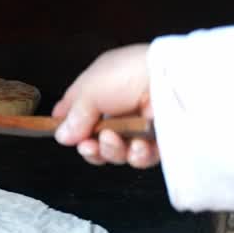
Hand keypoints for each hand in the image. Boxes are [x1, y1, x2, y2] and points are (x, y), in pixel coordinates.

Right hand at [53, 44, 158, 167]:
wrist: (171, 78)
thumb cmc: (127, 74)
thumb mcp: (89, 90)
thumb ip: (74, 116)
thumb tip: (62, 136)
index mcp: (100, 88)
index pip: (78, 111)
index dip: (68, 125)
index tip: (63, 135)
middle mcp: (118, 107)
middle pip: (95, 139)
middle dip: (89, 147)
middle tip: (88, 146)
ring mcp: (139, 125)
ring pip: (116, 152)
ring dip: (111, 150)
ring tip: (113, 140)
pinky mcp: (159, 141)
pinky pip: (141, 157)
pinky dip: (136, 156)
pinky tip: (137, 146)